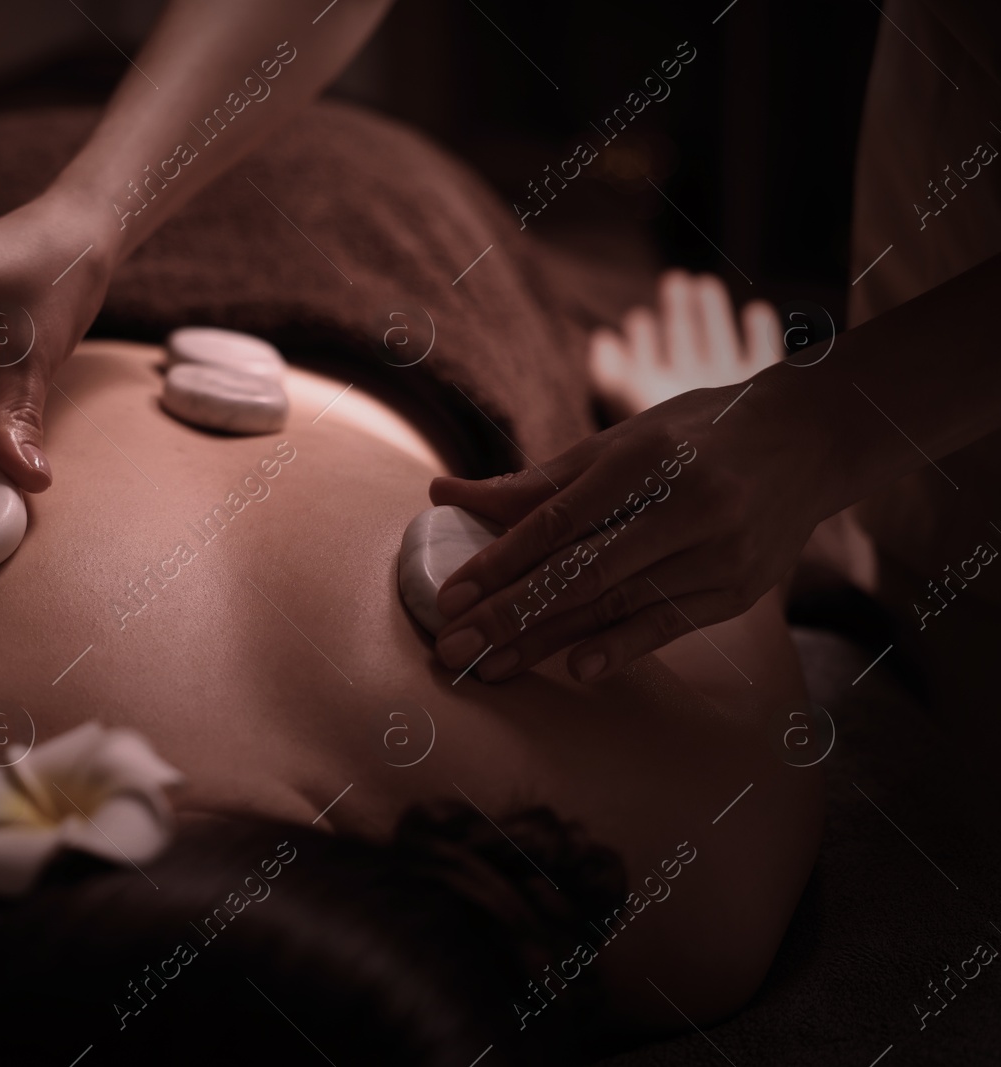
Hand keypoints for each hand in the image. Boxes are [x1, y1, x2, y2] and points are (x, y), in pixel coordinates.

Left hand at [429, 381, 833, 682]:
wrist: (810, 442)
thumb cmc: (694, 435)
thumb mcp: (618, 442)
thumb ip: (536, 481)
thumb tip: (445, 493)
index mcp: (647, 458)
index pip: (559, 521)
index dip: (500, 561)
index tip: (451, 594)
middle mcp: (687, 506)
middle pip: (581, 571)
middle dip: (509, 614)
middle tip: (452, 645)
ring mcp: (720, 552)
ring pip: (618, 604)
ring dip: (547, 641)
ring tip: (490, 667)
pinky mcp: (739, 590)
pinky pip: (669, 625)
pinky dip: (621, 647)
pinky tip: (577, 669)